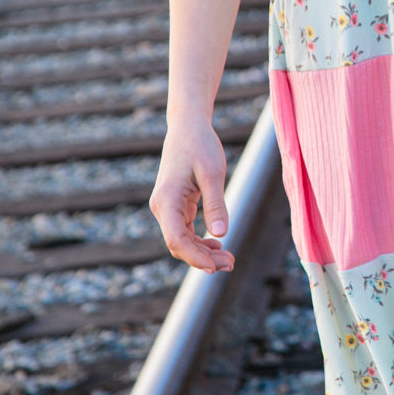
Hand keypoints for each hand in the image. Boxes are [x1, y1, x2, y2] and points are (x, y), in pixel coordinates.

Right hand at [149, 118, 233, 272]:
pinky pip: (186, 230)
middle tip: (231, 264)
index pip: (177, 240)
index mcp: (166, 200)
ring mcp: (167, 207)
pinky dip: (200, 241)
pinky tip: (218, 245)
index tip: (216, 268)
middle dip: (203, 259)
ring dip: (203, 252)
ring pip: (182, 240)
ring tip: (229, 259)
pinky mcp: (176, 205)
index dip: (195, 258)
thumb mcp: (212, 173)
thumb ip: (215, 203)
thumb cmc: (200, 145)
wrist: (188, 126)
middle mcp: (162, 207)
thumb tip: (220, 234)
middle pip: (179, 244)